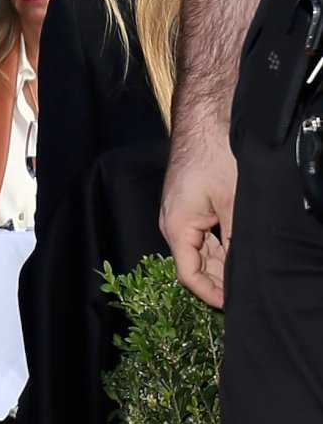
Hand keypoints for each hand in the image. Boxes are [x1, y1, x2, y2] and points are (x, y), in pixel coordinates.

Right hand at [160, 125, 234, 309]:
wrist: (207, 119)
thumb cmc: (214, 156)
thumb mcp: (233, 203)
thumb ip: (236, 240)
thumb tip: (244, 269)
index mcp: (177, 227)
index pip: (188, 274)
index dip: (210, 293)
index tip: (233, 305)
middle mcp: (175, 223)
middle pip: (196, 264)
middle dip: (220, 281)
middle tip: (246, 293)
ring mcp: (183, 213)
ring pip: (203, 249)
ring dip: (223, 263)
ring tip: (248, 275)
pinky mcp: (193, 204)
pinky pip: (206, 234)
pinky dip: (223, 246)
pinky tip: (242, 251)